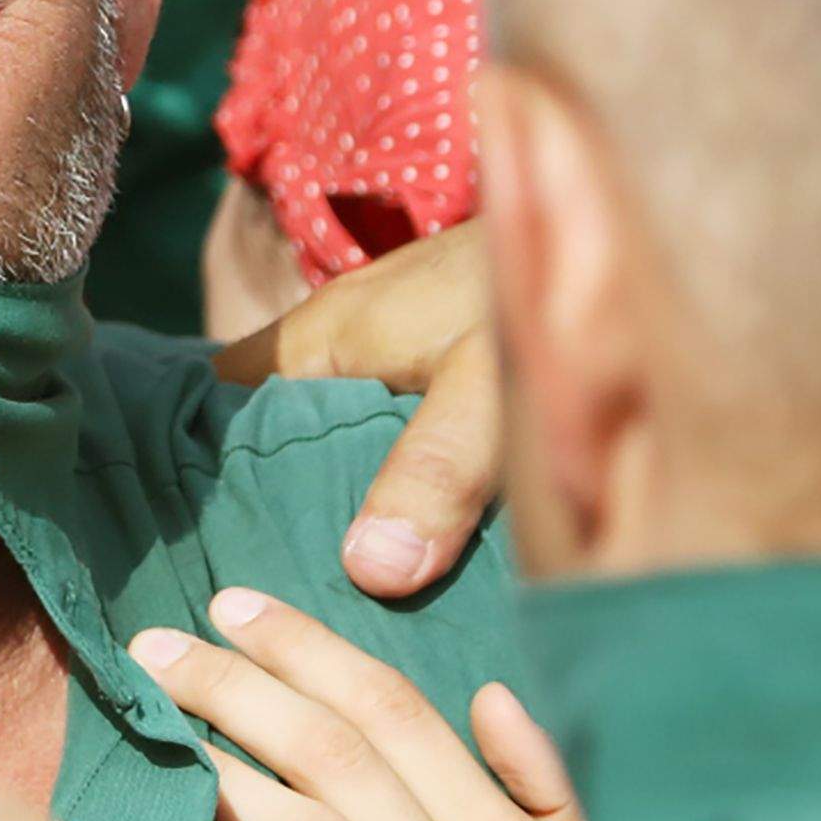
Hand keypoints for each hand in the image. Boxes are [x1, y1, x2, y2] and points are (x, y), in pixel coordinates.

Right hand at [215, 221, 499, 598]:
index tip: (218, 556)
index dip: (206, 478)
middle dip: (278, 510)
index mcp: (318, 338)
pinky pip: (387, 432)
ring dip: (342, 502)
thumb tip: (368, 572)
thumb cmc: (536, 286)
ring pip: (335, 438)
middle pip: (276, 434)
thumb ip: (434, 470)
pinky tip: (411, 542)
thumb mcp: (488, 387)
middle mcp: (337, 342)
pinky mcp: (437, 362)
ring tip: (340, 591)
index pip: (218, 408)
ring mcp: (388, 350)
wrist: (615, 224)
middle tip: (286, 596)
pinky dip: (392, 482)